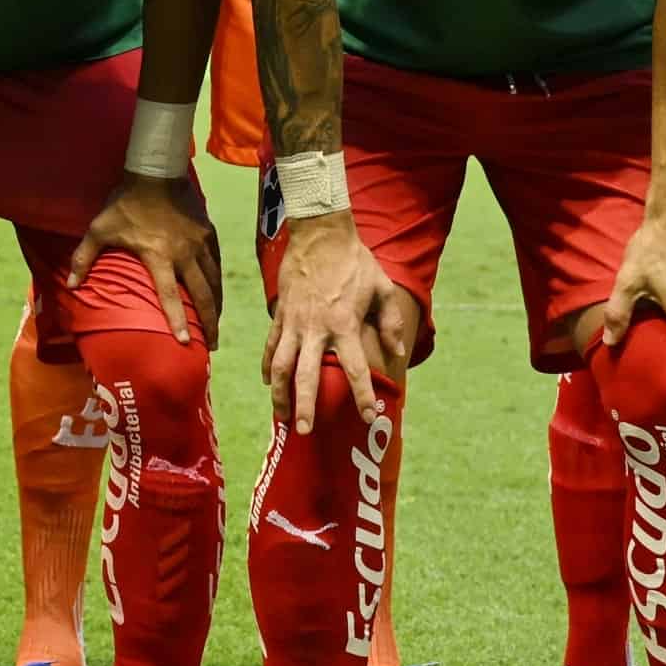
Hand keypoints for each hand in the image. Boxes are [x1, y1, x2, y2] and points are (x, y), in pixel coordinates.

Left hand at [64, 174, 222, 349]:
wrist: (156, 171)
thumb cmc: (125, 202)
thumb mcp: (99, 228)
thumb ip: (84, 257)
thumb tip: (70, 285)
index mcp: (158, 255)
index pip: (169, 295)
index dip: (176, 321)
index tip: (185, 343)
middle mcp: (184, 253)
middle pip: (202, 295)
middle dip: (208, 323)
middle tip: (212, 345)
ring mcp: (199, 243)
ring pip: (213, 281)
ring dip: (216, 306)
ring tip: (216, 326)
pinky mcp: (208, 233)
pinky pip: (216, 263)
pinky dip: (218, 282)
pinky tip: (218, 293)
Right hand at [264, 210, 411, 434]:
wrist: (320, 234)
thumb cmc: (354, 261)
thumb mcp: (382, 287)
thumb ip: (391, 322)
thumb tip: (397, 352)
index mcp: (344, 324)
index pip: (354, 368)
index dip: (362, 395)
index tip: (369, 416)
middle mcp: (316, 328)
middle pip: (307, 375)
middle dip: (305, 405)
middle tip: (305, 431)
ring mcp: (294, 323)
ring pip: (282, 366)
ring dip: (281, 393)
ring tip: (282, 417)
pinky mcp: (280, 315)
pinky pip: (271, 346)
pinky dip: (268, 367)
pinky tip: (269, 384)